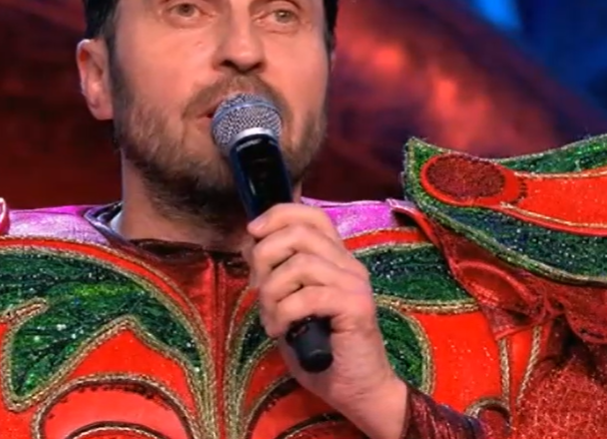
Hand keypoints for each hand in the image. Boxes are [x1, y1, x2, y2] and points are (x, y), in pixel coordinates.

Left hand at [243, 203, 409, 438]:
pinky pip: (309, 296)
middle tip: (258, 289)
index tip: (252, 233)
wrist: (357, 390)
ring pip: (301, 263)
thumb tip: (250, 245)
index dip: (278, 215)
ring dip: (272, 291)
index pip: (311, 215)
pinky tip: (281, 331)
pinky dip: (284, 312)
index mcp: (335, 259)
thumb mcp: (287, 306)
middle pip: (300, 233)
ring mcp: (355, 284)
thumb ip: (275, 275)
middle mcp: (348, 265)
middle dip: (265, 256)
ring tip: (270, 318)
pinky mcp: (356, 307)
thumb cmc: (320, 351)